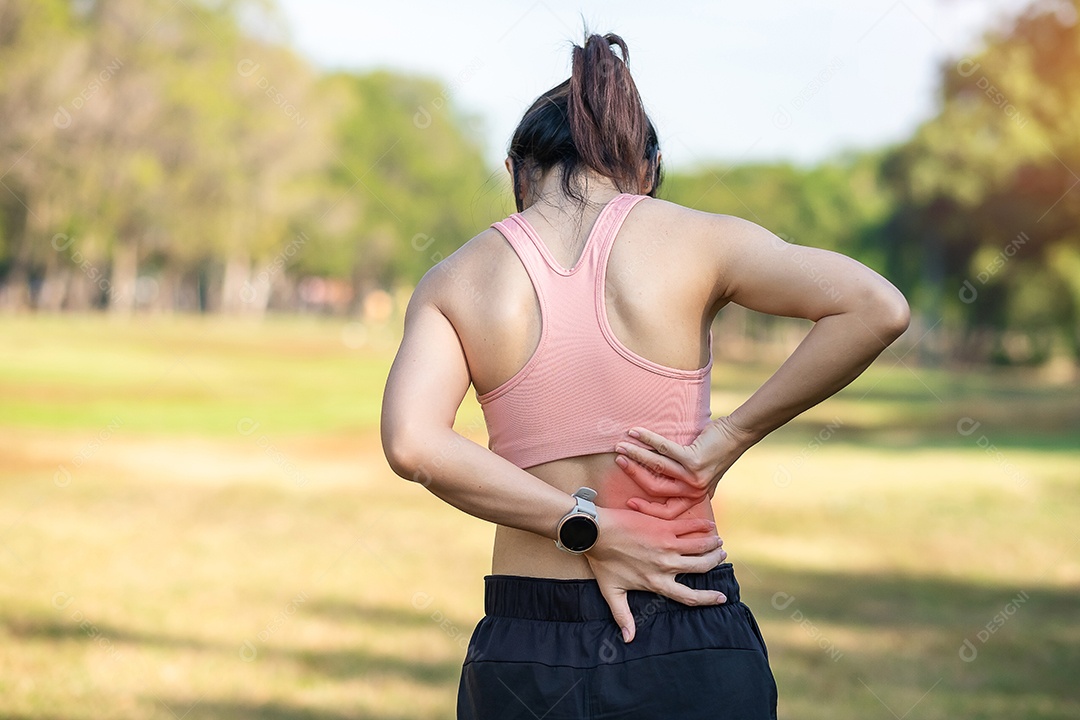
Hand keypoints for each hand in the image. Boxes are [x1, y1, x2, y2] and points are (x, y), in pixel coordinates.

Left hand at [584, 507, 727, 642]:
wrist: (596, 532)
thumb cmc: (602, 561)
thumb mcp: (612, 592)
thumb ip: (623, 616)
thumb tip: (628, 639)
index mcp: (657, 583)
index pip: (689, 596)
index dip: (708, 599)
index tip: (722, 597)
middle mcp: (666, 565)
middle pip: (701, 566)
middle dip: (714, 561)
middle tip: (720, 555)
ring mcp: (667, 545)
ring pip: (699, 546)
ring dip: (712, 544)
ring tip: (719, 542)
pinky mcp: (663, 527)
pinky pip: (690, 527)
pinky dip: (703, 526)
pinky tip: (710, 526)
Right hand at [613, 416, 756, 519]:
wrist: (736, 436)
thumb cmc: (714, 452)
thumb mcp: (700, 476)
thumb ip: (686, 484)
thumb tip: (661, 489)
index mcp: (693, 497)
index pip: (666, 512)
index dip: (647, 509)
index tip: (630, 503)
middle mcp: (693, 490)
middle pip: (655, 488)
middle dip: (633, 474)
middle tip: (618, 461)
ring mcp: (693, 476)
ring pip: (656, 467)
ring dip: (635, 455)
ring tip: (620, 446)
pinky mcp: (693, 459)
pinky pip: (663, 449)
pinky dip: (647, 439)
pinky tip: (635, 432)